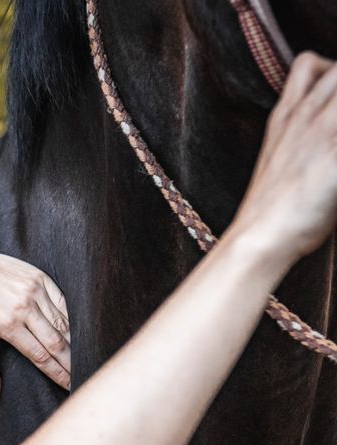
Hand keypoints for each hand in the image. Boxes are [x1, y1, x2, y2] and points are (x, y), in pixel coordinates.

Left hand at [0, 245, 70, 402]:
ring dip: (75, 341)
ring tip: (84, 356)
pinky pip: (63, 302)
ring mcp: (34, 292)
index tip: (69, 385)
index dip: (57, 373)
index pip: (40, 356)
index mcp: (9, 326)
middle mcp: (24, 309)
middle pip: (56, 342)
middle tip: (82, 375)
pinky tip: (79, 330)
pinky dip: (72, 317)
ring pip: (63, 322)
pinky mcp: (40, 279)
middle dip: (70, 362)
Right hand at [232, 53, 336, 264]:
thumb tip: (322, 143)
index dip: (331, 69)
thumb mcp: (277, 157)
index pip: (309, 63)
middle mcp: (303, 118)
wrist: (259, 238)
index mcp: (284, 117)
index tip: (334, 100)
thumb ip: (301, 137)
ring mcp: (322, 135)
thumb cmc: (270, 208)